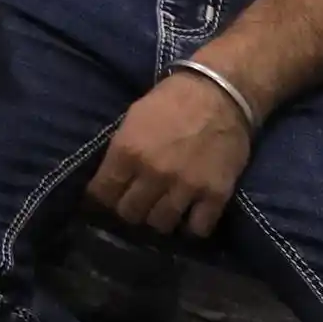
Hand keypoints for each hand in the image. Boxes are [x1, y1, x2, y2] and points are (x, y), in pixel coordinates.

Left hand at [88, 67, 257, 236]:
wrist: (220, 93)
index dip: (101, 199)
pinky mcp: (215, 195)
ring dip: (159, 220)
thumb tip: (109, 178)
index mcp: (127, 151)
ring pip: (161, 225)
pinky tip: (189, 215)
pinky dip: (192, 226)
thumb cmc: (171, 100)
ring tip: (161, 211)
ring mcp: (186, 187)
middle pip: (130, 213)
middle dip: (129, 211)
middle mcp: (154, 173)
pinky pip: (198, 228)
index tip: (106, 200)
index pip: (103, 193)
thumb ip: (122, 150)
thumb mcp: (133, 118)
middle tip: (136, 205)